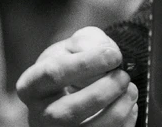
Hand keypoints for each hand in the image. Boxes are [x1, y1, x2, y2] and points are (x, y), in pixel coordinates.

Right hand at [15, 26, 137, 125]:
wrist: (71, 89)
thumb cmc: (72, 64)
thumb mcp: (74, 44)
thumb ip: (88, 42)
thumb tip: (106, 55)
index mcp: (31, 86)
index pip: (54, 74)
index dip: (88, 63)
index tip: (114, 55)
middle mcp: (39, 116)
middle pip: (69, 111)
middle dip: (104, 92)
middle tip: (123, 76)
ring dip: (117, 110)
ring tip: (130, 90)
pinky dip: (123, 124)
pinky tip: (128, 107)